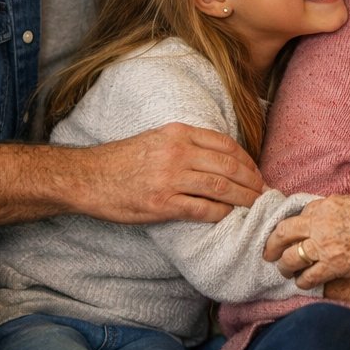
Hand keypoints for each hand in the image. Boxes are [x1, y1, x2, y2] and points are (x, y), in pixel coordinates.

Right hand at [80, 122, 262, 222]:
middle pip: (229, 167)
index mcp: (179, 134)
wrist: (87, 177)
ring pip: (221, 188)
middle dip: (252, 181)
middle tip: (263, 192)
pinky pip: (202, 210)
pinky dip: (220, 213)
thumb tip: (221, 158)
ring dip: (243, 198)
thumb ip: (187, 144)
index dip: (247, 160)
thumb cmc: (123, 160)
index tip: (256, 172)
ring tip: (254, 205)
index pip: (226, 145)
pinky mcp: (161, 204)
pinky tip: (228, 216)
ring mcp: (170, 179)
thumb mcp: (157, 139)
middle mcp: (178, 153)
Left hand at [265, 190, 349, 286]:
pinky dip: (302, 281)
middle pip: (283, 233)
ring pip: (290, 258)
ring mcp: (325, 246)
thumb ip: (344, 206)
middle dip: (272, 244)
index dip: (293, 225)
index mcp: (328, 204)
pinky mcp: (334, 266)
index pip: (299, 214)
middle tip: (268, 253)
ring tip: (284, 270)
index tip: (289, 232)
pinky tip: (302, 283)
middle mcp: (320, 223)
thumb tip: (338, 211)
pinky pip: (308, 277)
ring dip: (285, 265)